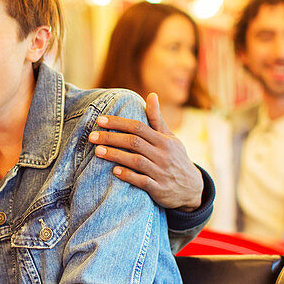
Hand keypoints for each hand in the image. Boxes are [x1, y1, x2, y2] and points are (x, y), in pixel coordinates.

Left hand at [89, 92, 203, 209]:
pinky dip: (128, 175)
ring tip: (97, 151)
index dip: (118, 123)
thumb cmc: (175, 158)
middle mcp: (163, 154)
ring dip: (115, 155)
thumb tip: (152, 94)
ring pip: (136, 161)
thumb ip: (157, 119)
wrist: (192, 188)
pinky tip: (114, 171)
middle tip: (92, 136)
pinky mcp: (159, 189)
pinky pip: (142, 181)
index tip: (100, 120)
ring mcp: (161, 172)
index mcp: (164, 140)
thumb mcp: (170, 138)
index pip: (138, 127)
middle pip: (134, 142)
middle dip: (111, 138)